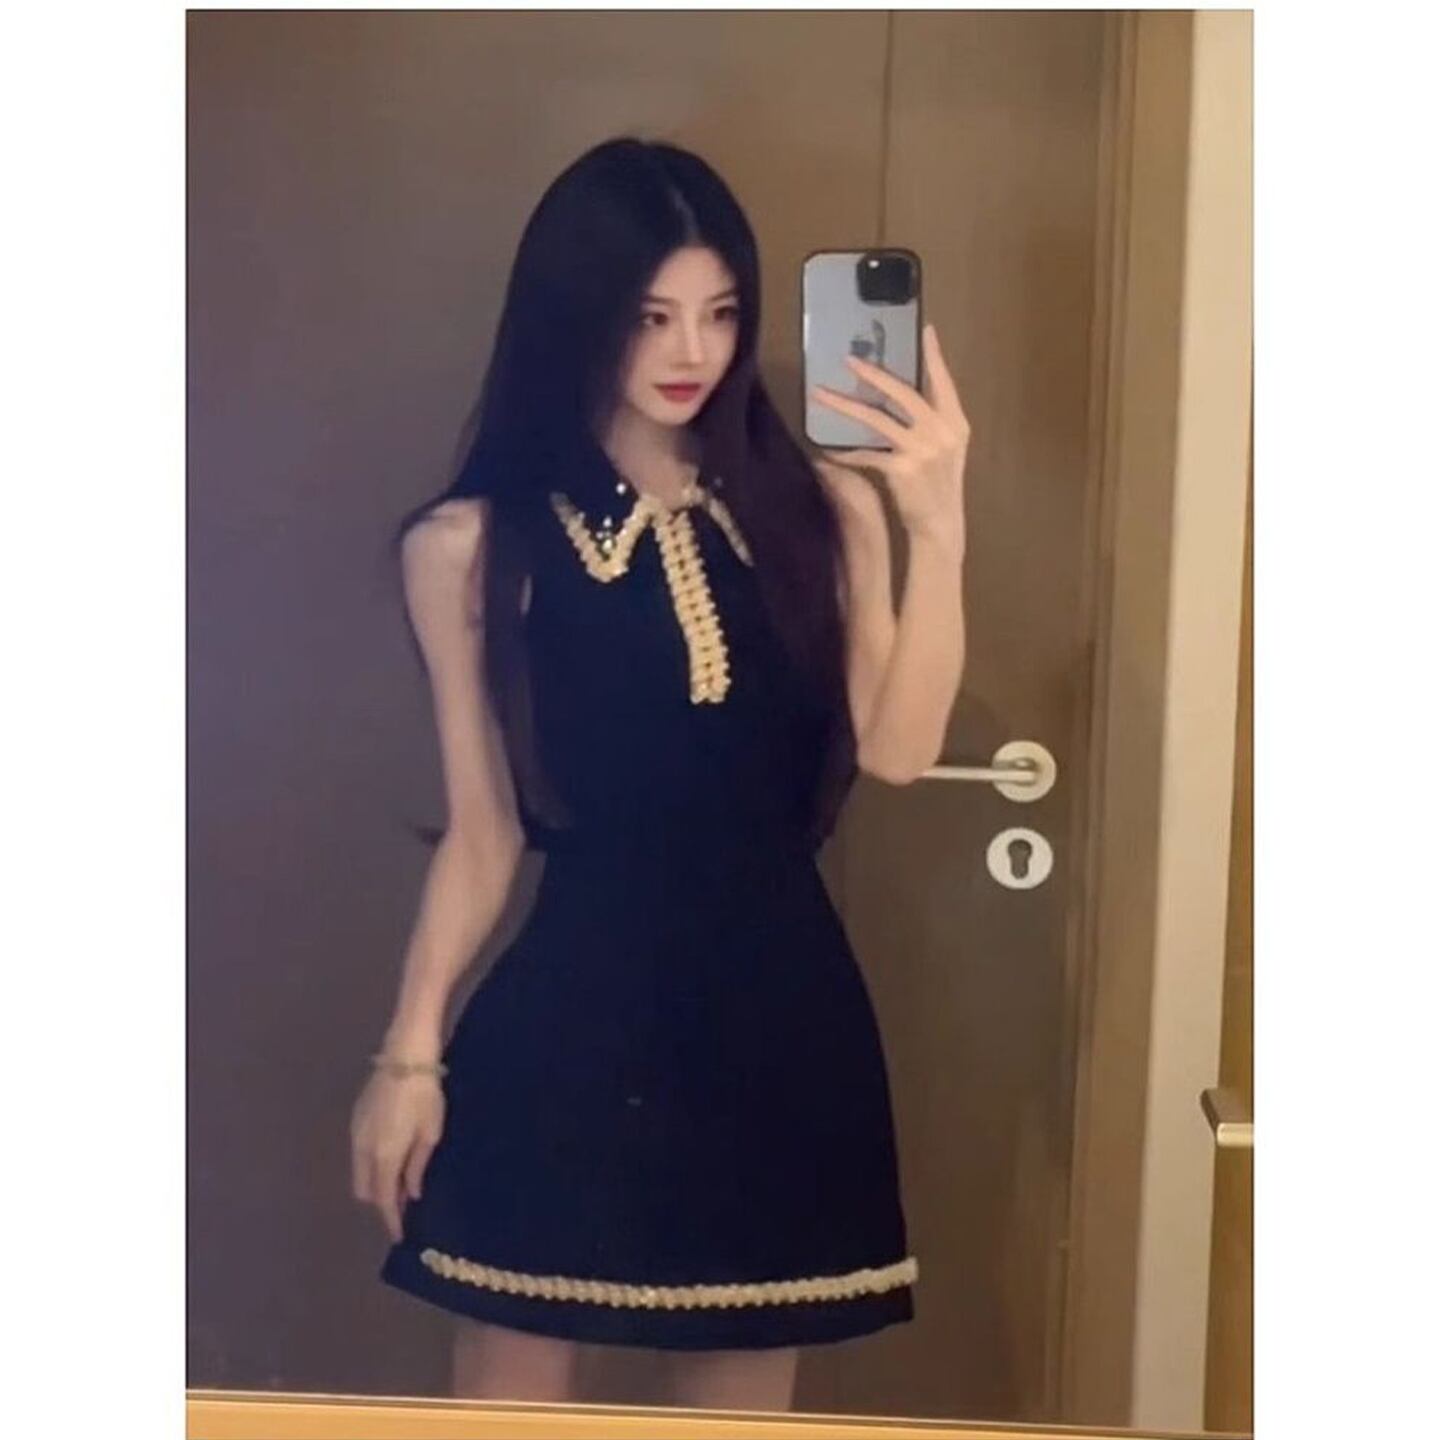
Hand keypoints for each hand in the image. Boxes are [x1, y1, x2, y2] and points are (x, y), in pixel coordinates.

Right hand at [349, 1068, 445, 1242]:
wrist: (405, 1056)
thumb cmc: (425, 1095)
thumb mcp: (430, 1132)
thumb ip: (417, 1166)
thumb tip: (412, 1193)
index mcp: (384, 1156)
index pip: (384, 1199)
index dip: (391, 1219)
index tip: (399, 1234)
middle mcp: (363, 1150)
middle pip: (365, 1190)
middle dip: (381, 1201)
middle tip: (403, 1202)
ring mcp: (356, 1133)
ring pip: (359, 1172)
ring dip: (375, 1182)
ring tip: (399, 1179)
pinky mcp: (355, 1118)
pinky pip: (359, 1153)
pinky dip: (371, 1163)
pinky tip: (389, 1155)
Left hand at [811, 322, 969, 547]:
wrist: (940, 523)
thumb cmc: (939, 485)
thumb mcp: (947, 449)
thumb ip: (934, 422)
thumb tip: (907, 395)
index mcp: (956, 423)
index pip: (944, 382)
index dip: (935, 356)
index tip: (927, 330)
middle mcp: (942, 432)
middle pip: (904, 393)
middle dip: (874, 375)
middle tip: (849, 360)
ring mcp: (922, 450)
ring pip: (878, 418)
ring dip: (846, 405)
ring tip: (822, 395)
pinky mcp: (902, 468)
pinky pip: (867, 454)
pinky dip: (847, 453)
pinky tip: (829, 451)